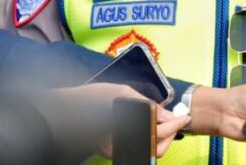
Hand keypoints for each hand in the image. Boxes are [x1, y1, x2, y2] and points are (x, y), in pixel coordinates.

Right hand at [59, 84, 187, 157]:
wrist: (61, 109)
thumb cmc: (88, 98)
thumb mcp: (121, 93)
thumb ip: (147, 105)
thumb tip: (168, 115)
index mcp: (122, 132)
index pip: (157, 135)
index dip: (174, 125)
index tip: (184, 116)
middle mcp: (118, 147)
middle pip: (155, 149)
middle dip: (170, 134)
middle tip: (177, 119)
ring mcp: (114, 151)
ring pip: (147, 151)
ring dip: (161, 137)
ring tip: (165, 121)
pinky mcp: (110, 150)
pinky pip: (136, 148)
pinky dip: (148, 138)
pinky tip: (151, 125)